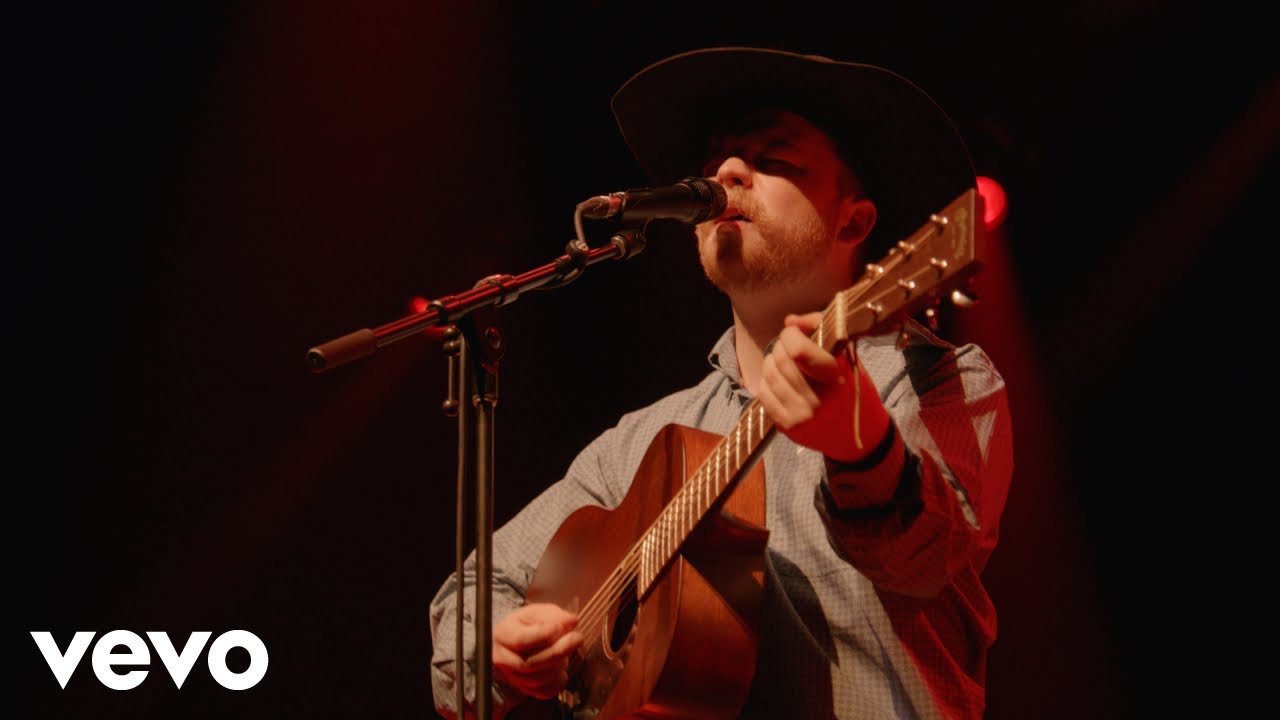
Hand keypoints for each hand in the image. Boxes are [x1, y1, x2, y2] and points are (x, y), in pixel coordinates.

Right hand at [492, 603, 582, 700]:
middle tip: (577, 638)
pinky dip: (558, 681)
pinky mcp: (524, 689)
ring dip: (559, 665)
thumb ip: (553, 615)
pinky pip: (545, 691)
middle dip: (558, 651)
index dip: (546, 634)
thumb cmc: (528, 625)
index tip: (564, 626)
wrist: (517, 642)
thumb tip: (571, 621)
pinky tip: (562, 667)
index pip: (521, 640)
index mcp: (502, 635)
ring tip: (567, 651)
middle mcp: (502, 659)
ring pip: (538, 679)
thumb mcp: (537, 613)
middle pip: (530, 663)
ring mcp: (511, 677)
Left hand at [756, 312, 889, 462]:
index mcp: (836, 379)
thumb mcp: (847, 357)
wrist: (860, 436)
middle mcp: (818, 400)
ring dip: (772, 361)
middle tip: (789, 347)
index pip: (797, 350)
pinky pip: (764, 393)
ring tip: (784, 362)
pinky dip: (768, 380)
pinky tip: (780, 380)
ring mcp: (801, 416)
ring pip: (770, 374)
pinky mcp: (788, 427)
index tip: (795, 333)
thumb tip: (789, 322)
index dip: (791, 334)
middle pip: (781, 359)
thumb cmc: (852, 390)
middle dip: (781, 346)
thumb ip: (820, 331)